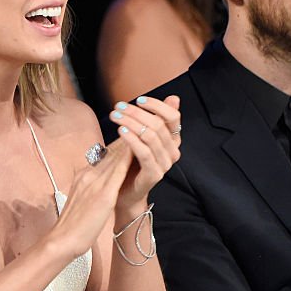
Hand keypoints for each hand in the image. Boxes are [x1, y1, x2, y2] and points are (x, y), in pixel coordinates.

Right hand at [51, 141, 133, 257]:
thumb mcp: (79, 200)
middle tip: (139, 125)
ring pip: (113, 159)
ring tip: (141, 131)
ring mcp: (94, 184)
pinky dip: (126, 160)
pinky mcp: (102, 196)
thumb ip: (88, 188)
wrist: (62, 240)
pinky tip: (136, 151)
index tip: (129, 136)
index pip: (103, 157)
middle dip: (124, 140)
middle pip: (109, 154)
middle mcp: (87, 176)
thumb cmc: (71, 226)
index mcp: (82, 177)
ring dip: (127, 144)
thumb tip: (96, 183)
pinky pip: (116, 173)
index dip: (117, 146)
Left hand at [109, 95, 180, 214]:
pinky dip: (132, 139)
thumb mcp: (142, 136)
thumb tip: (174, 98)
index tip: (138, 100)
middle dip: (136, 113)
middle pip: (158, 124)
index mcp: (172, 140)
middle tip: (118, 107)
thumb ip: (157, 119)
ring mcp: (165, 164)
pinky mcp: (154, 174)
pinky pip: (145, 153)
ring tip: (115, 116)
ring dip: (131, 122)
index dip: (157, 105)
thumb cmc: (131, 162)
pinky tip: (121, 131)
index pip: (173, 116)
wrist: (123, 192)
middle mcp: (172, 151)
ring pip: (150, 136)